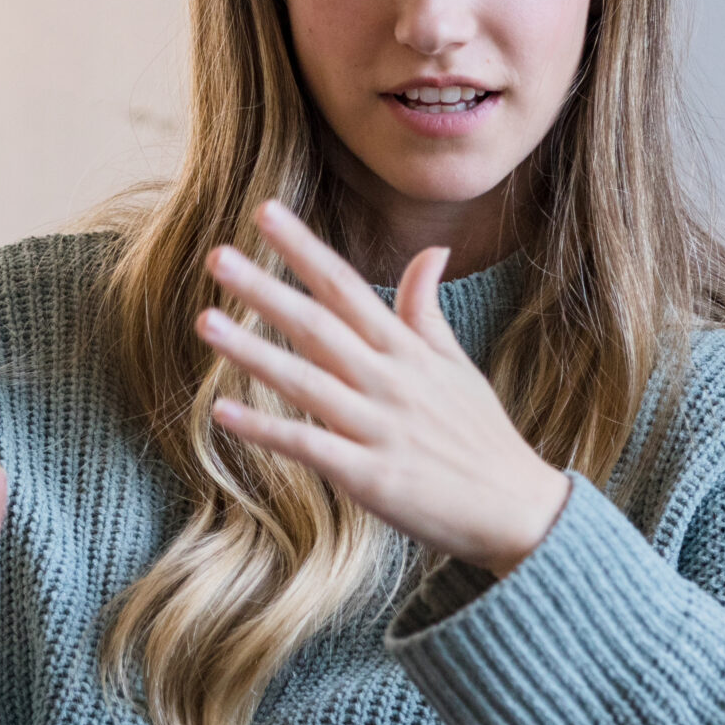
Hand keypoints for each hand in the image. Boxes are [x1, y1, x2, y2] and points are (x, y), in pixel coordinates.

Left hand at [195, 200, 570, 575]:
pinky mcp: (371, 476)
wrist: (518, 511)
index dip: (305, 250)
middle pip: (319, 326)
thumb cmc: (483, 437)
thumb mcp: (458, 366)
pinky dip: (265, 430)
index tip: (265, 213)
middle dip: (266, 289)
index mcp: (408, 352)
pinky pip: (309, 447)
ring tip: (207, 321)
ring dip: (253, 351)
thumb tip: (432, 250)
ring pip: (306, 381)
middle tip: (216, 256)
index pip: (348, 287)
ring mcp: (379, 428)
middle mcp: (390, 381)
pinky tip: (221, 412)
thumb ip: (428, 311)